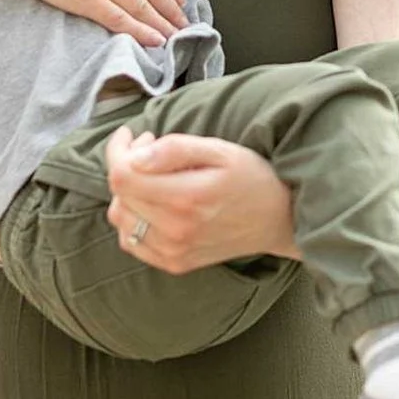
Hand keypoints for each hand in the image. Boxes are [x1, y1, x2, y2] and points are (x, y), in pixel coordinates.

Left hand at [104, 130, 296, 271]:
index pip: (121, 176)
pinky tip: (151, 203)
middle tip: (149, 148)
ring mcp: (173, 252)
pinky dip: (132, 219)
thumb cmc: (251, 178)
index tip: (134, 134)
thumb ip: (175, 149)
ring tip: (152, 175)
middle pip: (119, 195)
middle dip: (125, 164)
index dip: (119, 150)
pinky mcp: (174, 264)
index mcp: (185, 199)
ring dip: (127, 193)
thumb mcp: (219, 150)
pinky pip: (130, 241)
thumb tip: (136, 156)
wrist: (279, 220)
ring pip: (120, 218)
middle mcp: (175, 231)